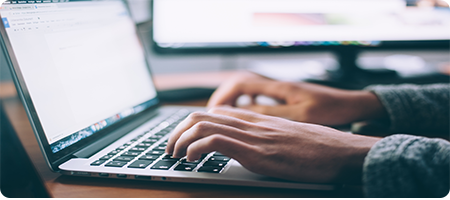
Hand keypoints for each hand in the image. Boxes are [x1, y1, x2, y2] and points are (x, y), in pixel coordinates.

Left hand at [166, 106, 380, 183]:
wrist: (342, 152)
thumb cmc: (319, 148)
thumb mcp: (287, 137)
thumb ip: (266, 137)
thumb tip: (251, 146)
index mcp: (257, 120)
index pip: (215, 112)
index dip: (192, 123)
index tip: (183, 139)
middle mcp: (251, 123)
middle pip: (201, 114)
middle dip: (177, 131)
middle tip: (171, 148)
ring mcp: (253, 136)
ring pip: (202, 124)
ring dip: (180, 140)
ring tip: (175, 155)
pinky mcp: (256, 152)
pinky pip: (216, 142)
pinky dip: (195, 149)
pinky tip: (192, 159)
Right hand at [207, 71, 386, 125]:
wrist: (352, 105)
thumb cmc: (331, 109)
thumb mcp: (300, 115)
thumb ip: (270, 113)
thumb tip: (242, 113)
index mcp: (279, 87)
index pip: (240, 84)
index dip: (222, 97)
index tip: (212, 112)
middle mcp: (277, 85)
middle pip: (239, 83)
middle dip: (222, 97)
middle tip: (211, 115)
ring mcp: (281, 90)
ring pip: (247, 89)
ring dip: (232, 101)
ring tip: (222, 117)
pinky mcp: (285, 97)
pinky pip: (258, 96)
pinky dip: (245, 104)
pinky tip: (245, 116)